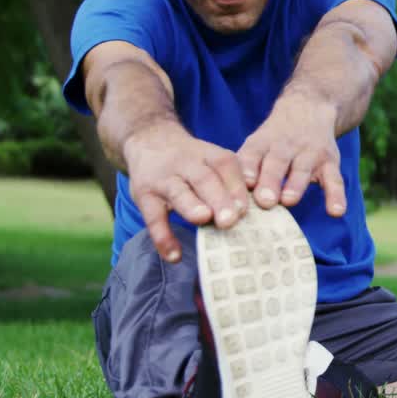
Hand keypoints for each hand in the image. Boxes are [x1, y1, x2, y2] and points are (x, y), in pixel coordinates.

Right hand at [123, 120, 248, 262]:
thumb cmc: (192, 162)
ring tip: (203, 219)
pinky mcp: (143, 195)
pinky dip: (163, 238)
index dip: (236, 187)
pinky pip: (153, 218)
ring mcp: (163, 179)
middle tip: (230, 220)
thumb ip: (230, 182)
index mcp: (209, 154)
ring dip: (191, 207)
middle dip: (218, 199)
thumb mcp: (210, 160)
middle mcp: (186, 163)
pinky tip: (174, 256)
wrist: (148, 142)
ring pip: (177, 192)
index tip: (245, 209)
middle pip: (203, 179)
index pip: (225, 166)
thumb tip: (253, 213)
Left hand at [238, 93, 345, 214]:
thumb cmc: (275, 139)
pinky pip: (335, 180)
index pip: (252, 155)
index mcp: (262, 143)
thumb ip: (246, 169)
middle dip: (270, 181)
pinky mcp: (330, 162)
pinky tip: (336, 212)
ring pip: (303, 169)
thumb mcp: (258, 143)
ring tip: (289, 201)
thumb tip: (229, 202)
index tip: (244, 184)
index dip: (247, 169)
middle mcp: (285, 146)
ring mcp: (309, 153)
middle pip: (276, 163)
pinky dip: (336, 196)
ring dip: (296, 185)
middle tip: (264, 200)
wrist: (311, 107)